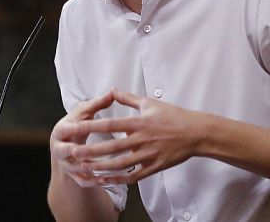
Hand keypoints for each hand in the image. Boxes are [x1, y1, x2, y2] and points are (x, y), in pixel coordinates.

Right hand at [50, 90, 114, 186]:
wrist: (65, 149)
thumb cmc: (77, 126)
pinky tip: (107, 180)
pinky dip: (93, 181)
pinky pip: (83, 181)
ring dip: (89, 168)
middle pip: (67, 151)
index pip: (68, 129)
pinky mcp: (73, 176)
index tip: (86, 126)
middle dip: (76, 151)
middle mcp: (60, 149)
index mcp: (61, 131)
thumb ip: (97, 104)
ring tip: (106, 167)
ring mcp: (66, 164)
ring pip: (76, 168)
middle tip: (87, 151)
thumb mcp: (83, 115)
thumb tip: (113, 91)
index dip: (77, 127)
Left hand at [70, 88, 205, 184]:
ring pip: (120, 164)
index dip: (91, 126)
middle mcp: (141, 140)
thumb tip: (112, 90)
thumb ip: (128, 98)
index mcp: (139, 122)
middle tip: (72, 152)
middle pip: (111, 147)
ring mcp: (148, 155)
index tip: (75, 127)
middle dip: (90, 150)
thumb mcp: (150, 103)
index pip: (110, 125)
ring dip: (100, 167)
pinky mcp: (154, 167)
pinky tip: (105, 179)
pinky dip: (119, 178)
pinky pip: (133, 175)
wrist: (196, 133)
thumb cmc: (174, 116)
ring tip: (84, 168)